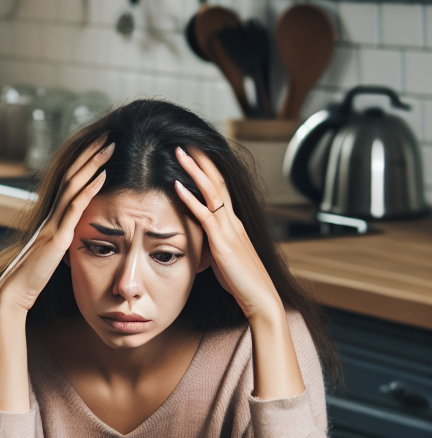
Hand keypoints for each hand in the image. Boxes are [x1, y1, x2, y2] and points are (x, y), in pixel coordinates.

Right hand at [0, 139, 113, 314]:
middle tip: (107, 134)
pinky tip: (103, 176)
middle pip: (71, 175)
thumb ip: (61, 245)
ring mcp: (53, 224)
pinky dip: (90, 189)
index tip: (98, 148)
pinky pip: (75, 207)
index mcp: (50, 220)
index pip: (69, 184)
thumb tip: (71, 242)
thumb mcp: (50, 258)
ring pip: (73, 185)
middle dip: (89, 154)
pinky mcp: (57, 237)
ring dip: (93, 163)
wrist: (13, 292)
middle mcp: (51, 216)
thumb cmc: (30, 280)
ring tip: (109, 145)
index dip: (83, 164)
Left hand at [173, 146, 281, 323]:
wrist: (259, 298)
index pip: (220, 188)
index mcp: (233, 223)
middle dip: (202, 160)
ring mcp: (229, 229)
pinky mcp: (224, 243)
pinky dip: (191, 199)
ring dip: (195, 170)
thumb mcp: (223, 259)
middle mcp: (233, 221)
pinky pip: (206, 215)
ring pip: (212, 191)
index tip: (194, 153)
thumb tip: (199, 242)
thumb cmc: (241, 282)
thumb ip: (212, 245)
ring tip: (180, 151)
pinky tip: (178, 186)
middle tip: (186, 140)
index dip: (208, 169)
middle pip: (217, 181)